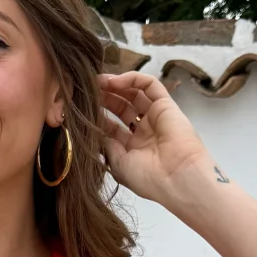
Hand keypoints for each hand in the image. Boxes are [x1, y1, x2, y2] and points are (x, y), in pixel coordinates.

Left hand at [97, 71, 215, 206]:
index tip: (80, 109)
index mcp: (133, 148)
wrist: (176, 178)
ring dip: (115, 85)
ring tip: (97, 82)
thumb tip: (95, 130)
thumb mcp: (118, 164)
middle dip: (104, 97)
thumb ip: (106, 144)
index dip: (97, 116)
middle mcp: (144, 131)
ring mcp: (155, 117)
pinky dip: (132, 79)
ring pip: (134, 93)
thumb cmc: (147, 177)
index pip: (112, 126)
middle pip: (121, 107)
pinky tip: (115, 81)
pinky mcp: (166, 105)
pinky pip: (150, 85)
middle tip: (86, 90)